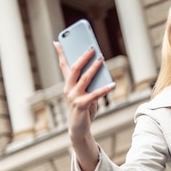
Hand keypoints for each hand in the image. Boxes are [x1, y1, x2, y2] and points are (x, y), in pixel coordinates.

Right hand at [54, 42, 114, 170]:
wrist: (78, 129)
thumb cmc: (83, 109)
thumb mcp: (85, 93)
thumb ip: (89, 82)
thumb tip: (99, 69)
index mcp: (67, 85)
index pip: (63, 66)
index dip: (60, 53)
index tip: (57, 41)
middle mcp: (68, 89)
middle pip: (74, 69)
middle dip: (83, 57)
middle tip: (91, 47)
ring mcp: (73, 97)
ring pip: (84, 78)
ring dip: (94, 68)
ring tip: (101, 58)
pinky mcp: (82, 105)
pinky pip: (95, 94)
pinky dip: (104, 89)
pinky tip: (112, 84)